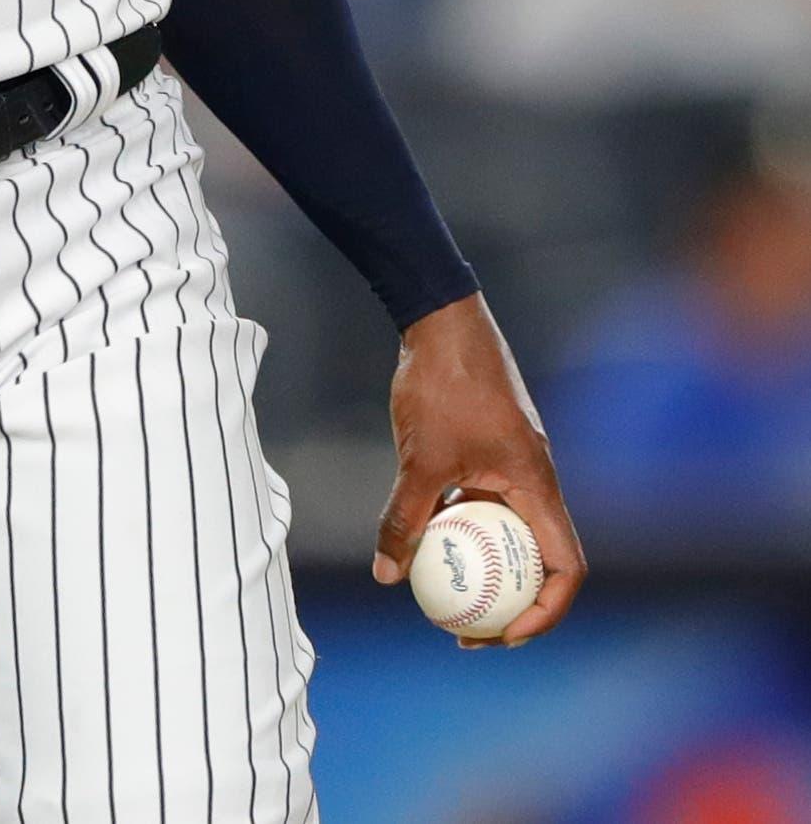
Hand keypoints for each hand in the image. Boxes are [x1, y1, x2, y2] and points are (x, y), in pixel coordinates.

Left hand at [373, 292, 585, 647]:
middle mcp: (534, 479)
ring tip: (442, 594)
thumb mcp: (420, 459)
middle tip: (468, 631)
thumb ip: (405, 517)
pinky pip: (483, 502)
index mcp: (538, 486)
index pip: (565, 568)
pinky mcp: (488, 448)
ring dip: (484, 564)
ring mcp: (512, 463)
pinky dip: (461, 525)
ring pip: (506, 530)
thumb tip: (387, 575)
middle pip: (538, 559)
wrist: (441, 318)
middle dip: (512, 603)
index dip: (544, 612)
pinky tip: (420, 538)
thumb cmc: (442, 384)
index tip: (503, 634)